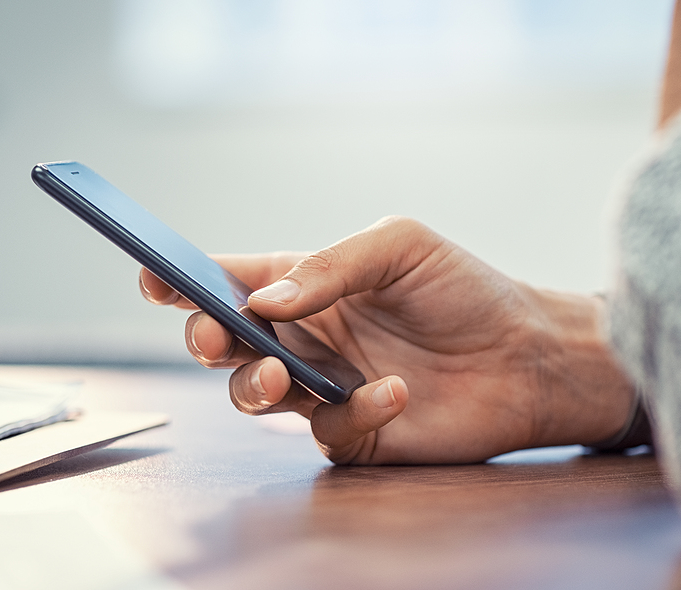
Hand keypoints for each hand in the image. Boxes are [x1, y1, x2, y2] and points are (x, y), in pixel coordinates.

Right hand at [140, 216, 634, 463]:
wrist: (527, 355)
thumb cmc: (465, 290)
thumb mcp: (400, 247)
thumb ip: (329, 266)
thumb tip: (264, 300)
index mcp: (307, 284)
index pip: (230, 281)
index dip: (184, 280)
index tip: (153, 278)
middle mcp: (307, 337)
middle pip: (226, 343)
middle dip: (206, 340)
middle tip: (217, 338)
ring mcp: (327, 386)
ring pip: (256, 397)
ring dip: (256, 387)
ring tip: (281, 375)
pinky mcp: (356, 431)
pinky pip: (326, 432)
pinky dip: (352, 412)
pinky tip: (394, 391)